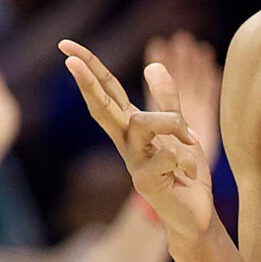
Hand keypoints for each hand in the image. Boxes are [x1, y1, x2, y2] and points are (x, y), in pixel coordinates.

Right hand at [63, 39, 213, 242]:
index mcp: (132, 127)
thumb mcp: (180, 130)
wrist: (195, 216)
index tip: (65, 45)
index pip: (107, 90)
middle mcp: (127, 143)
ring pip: (141, 123)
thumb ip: (168, 100)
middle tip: (69, 60)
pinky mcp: (146, 184)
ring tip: (191, 140)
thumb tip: (154, 63)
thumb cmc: (185, 174)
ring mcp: (133, 164)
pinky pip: (167, 154)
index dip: (89, 66)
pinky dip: (186, 158)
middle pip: (102, 107)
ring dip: (171, 123)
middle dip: (87, 82)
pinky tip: (190, 172)